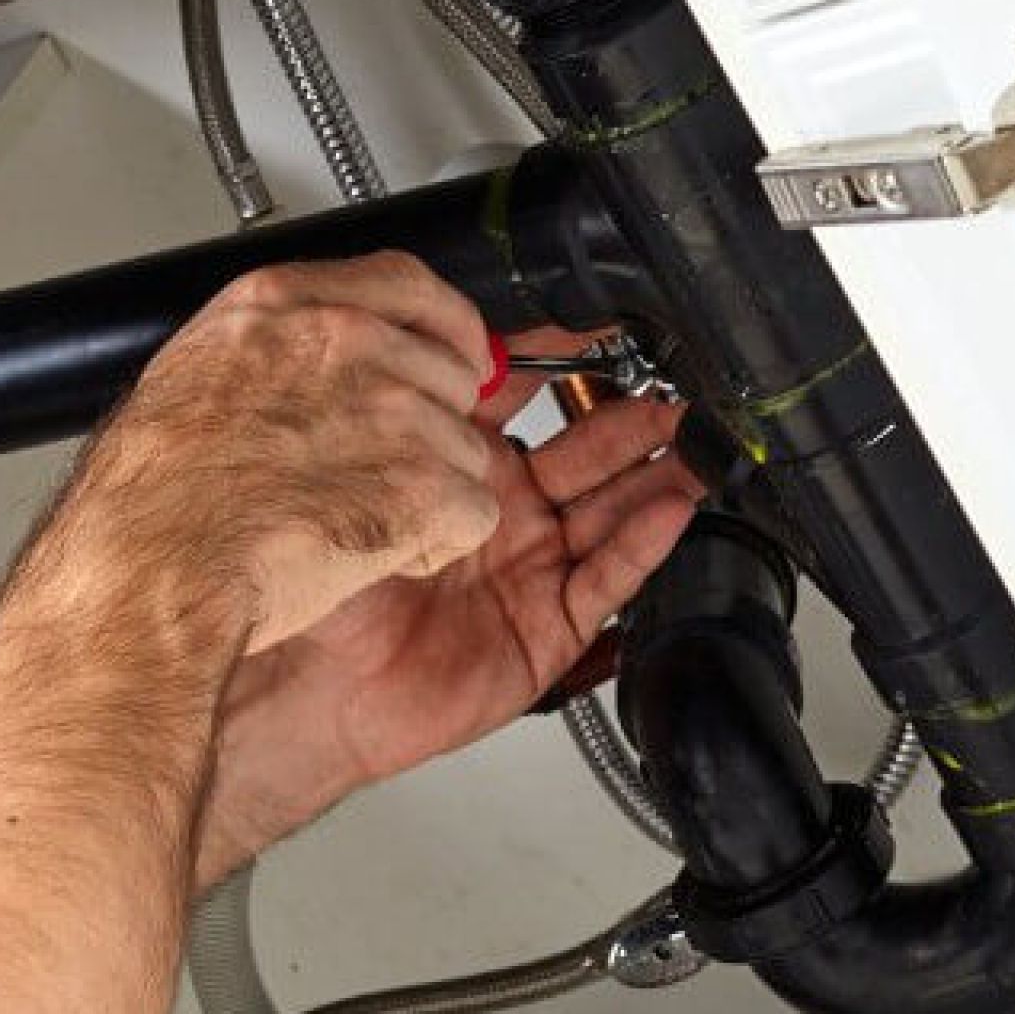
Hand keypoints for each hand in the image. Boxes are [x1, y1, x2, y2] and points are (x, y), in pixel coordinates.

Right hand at [17, 251, 504, 661]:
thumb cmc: (149, 505)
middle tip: (366, 476)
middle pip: (447, 374)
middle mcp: (346, 343)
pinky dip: (433, 547)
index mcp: (281, 306)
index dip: (439, 330)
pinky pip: (471, 514)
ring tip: (345, 524)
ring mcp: (392, 410)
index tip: (448, 356)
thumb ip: (267, 355)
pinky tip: (371, 556)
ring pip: (462, 451)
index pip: (406, 284)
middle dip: (425, 429)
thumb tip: (310, 368)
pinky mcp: (421, 483)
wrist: (147, 569)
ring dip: (422, 496)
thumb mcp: (188, 380)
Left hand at [191, 338, 703, 881]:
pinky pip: (606, 580)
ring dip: (658, 474)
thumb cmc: (325, 599)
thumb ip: (409, 429)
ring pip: (613, 510)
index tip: (603, 322)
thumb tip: (440, 358)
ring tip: (695, 442)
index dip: (566, 359)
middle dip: (636, 416)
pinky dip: (640, 546)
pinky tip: (668, 511)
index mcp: (459, 470)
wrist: (319, 691)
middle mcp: (505, 514)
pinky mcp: (551, 626)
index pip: (527, 398)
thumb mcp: (366, 496)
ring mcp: (534, 567)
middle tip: (674, 385)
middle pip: (591, 451)